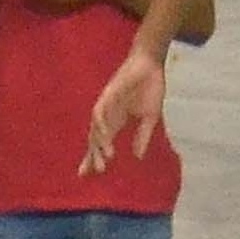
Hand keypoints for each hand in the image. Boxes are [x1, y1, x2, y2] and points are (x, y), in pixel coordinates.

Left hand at [86, 46, 167, 173]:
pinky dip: (102, 125)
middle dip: (95, 155)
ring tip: (105, 159)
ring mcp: (106, 104)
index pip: (101, 142)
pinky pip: (100, 112)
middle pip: (95, 139)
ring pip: (96, 127)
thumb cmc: (150, 87)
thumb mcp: (150, 118)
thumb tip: (137, 157)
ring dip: (99, 143)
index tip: (88, 175)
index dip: (94, 157)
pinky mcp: (108, 94)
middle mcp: (107, 114)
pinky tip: (105, 137)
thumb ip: (142, 136)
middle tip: (98, 171)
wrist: (151, 64)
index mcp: (116, 120)